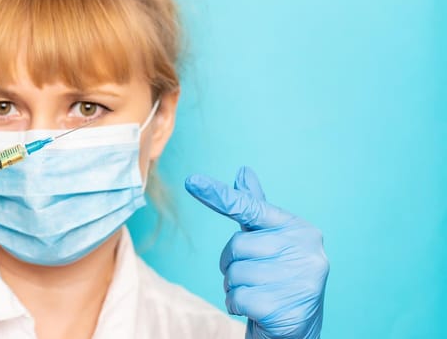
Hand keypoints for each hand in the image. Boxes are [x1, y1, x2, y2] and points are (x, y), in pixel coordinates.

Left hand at [185, 167, 328, 338]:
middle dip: (232, 263)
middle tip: (250, 276)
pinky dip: (236, 305)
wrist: (297, 327)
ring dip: (234, 287)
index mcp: (298, 228)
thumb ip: (254, 208)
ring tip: (256, 293)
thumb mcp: (267, 241)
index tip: (191, 181)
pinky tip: (254, 309)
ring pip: (235, 273)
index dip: (219, 194)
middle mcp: (304, 249)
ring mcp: (297, 278)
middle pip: (236, 245)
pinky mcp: (285, 306)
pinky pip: (237, 298)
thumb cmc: (277, 277)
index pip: (251, 207)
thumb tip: (243, 171)